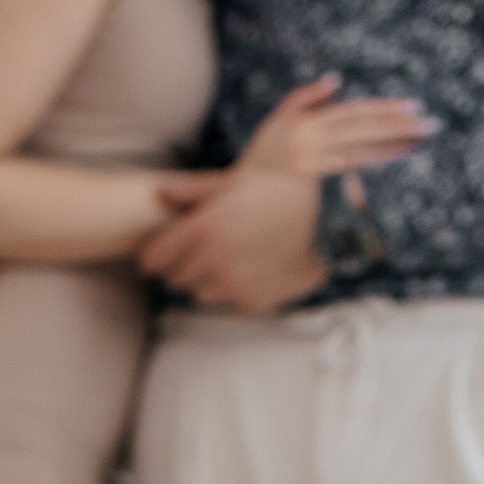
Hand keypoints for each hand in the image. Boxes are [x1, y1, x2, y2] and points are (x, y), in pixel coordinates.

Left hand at [139, 165, 330, 313]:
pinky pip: (233, 301)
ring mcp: (233, 286)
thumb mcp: (234, 180)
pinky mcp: (253, 302)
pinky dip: (240, 289)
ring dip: (211, 279)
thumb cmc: (282, 189)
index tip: (165, 248)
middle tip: (206, 248)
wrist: (331, 214)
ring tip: (236, 256)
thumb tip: (160, 191)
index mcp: (201, 230)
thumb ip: (192, 191)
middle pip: (175, 279)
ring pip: (202, 293)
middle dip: (185, 264)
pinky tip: (258, 267)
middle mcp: (212, 262)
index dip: (158, 252)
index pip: (152, 260)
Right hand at [237, 73, 435, 180]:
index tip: (413, 106)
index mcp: (309, 120)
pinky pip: (356, 163)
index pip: (355, 112)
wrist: (251, 182)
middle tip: (431, 123)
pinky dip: (381, 156)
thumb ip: (308, 96)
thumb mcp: (281, 115)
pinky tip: (402, 150)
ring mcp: (316, 158)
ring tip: (423, 137)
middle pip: (365, 130)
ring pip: (364, 149)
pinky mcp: (318, 174)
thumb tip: (336, 79)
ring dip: (397, 143)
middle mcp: (314, 138)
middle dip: (399, 126)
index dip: (384, 109)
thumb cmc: (268, 145)